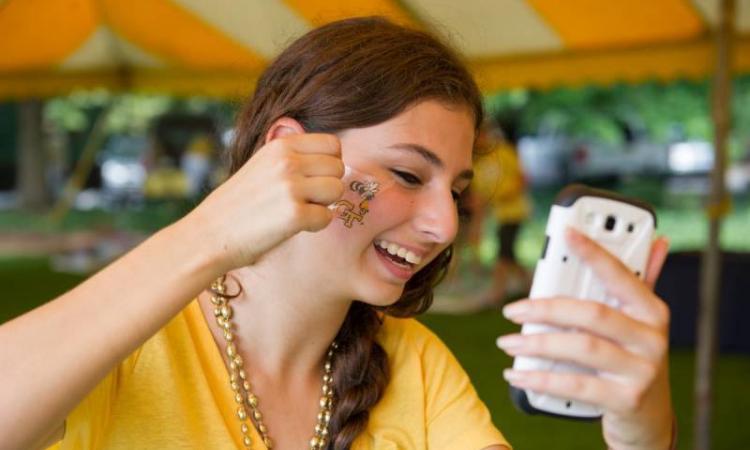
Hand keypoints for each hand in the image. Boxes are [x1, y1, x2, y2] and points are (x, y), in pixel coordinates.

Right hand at [183, 133, 344, 271]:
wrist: (209, 234)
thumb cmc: (239, 204)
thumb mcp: (263, 165)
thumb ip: (294, 158)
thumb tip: (334, 159)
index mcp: (280, 145)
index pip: (332, 144)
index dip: (329, 164)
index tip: (314, 179)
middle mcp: (287, 161)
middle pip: (338, 168)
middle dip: (328, 185)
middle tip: (305, 199)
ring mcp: (290, 187)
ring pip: (337, 190)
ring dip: (324, 205)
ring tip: (300, 211)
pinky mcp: (294, 215)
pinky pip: (327, 217)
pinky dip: (316, 226)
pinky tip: (295, 227)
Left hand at [497, 228, 673, 449]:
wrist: (647, 420)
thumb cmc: (632, 361)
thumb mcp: (638, 324)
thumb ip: (637, 284)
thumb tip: (656, 240)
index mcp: (652, 312)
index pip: (621, 276)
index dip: (595, 252)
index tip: (567, 232)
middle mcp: (652, 339)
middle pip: (592, 314)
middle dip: (546, 309)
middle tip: (511, 310)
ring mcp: (641, 371)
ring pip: (581, 347)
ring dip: (537, 344)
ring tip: (507, 342)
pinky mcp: (626, 400)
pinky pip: (576, 385)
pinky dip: (540, 378)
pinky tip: (517, 374)